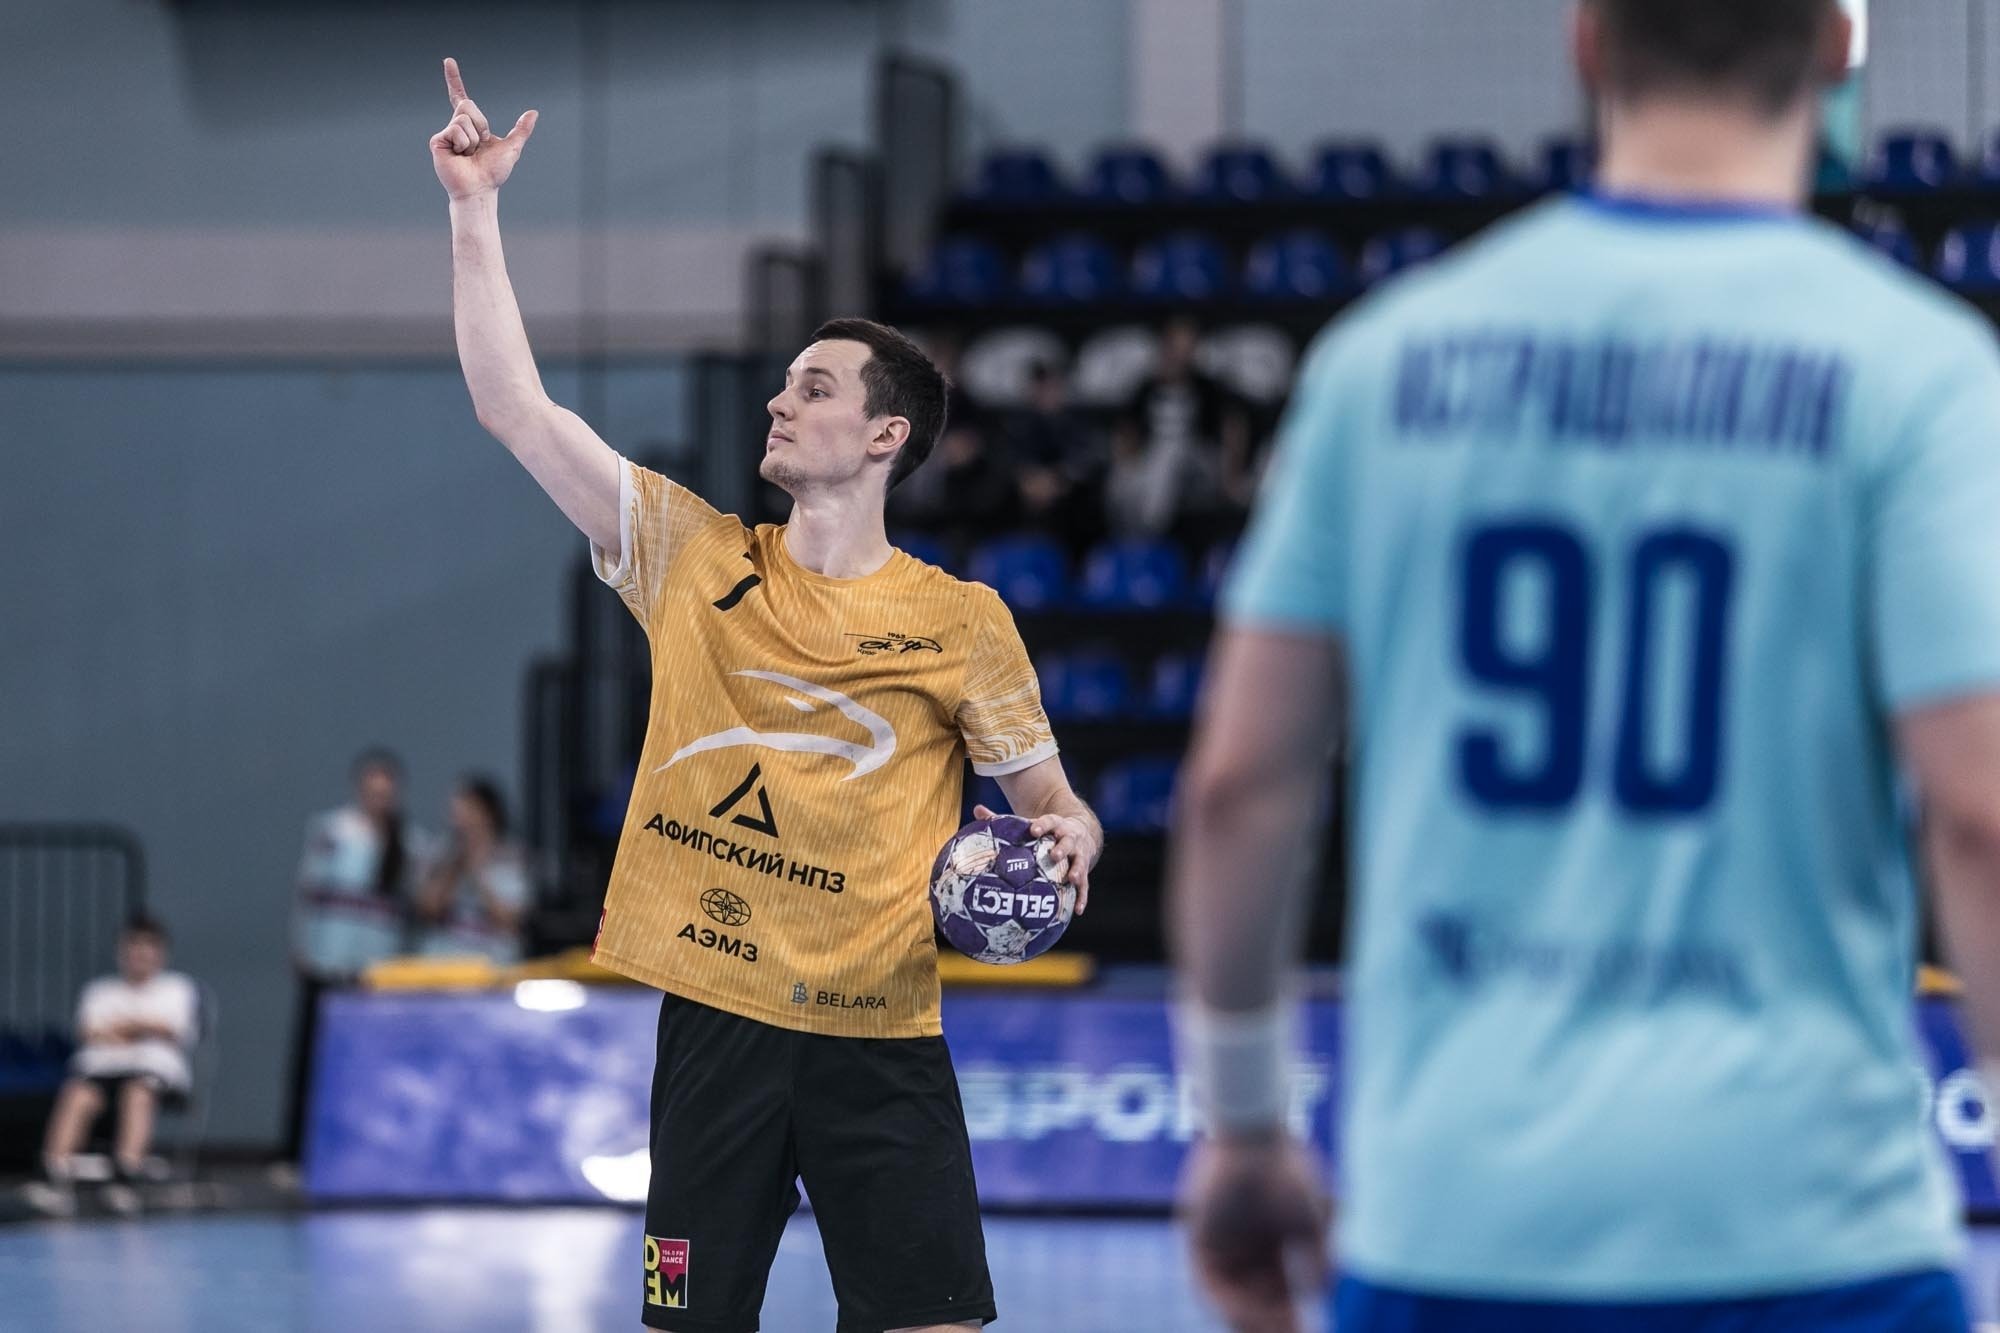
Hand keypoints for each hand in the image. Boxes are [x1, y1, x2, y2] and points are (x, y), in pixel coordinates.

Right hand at [430, 58, 538, 200]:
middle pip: (468, 105)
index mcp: (470, 125)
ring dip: (474, 138)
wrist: (481, 189)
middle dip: (481, 124)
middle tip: (479, 146)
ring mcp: (446, 133)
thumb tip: (533, 112)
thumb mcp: (512, 147)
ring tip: (469, 154)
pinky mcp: (437, 141)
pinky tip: (460, 156)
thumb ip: (521, 130)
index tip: (448, 60)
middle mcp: (456, 126)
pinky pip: (456, 130)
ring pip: (463, 118)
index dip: (454, 79)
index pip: (460, 97)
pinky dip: (464, 144)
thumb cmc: (493, 172)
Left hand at [972, 804, 1097, 913]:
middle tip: (1053, 856)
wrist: (1080, 832)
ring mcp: (1079, 854)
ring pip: (1080, 861)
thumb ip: (1006, 819)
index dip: (1042, 826)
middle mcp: (1070, 838)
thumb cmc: (1048, 831)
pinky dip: (1082, 897)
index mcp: (1056, 825)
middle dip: (1062, 848)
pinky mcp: (1085, 869)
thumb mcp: (1033, 822)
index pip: (1049, 821)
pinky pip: (1085, 885)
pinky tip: (1077, 910)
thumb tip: (977, 809)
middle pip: (1068, 841)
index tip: (1033, 830)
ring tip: (1071, 880)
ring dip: (1077, 870)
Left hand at [1179, 1134, 1331, 1332]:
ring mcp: (1219, 1244)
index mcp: (1270, 1242)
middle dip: (1272, 1325)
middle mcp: (1243, 1247)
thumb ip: (1318, 1260)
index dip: (1289, 1318)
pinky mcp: (1197, 1239)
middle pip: (1255, 1301)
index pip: (1278, 1292)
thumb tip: (1320, 1295)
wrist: (1254, 1137)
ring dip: (1252, 1321)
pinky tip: (1251, 1315)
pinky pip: (1209, 1283)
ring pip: (1232, 1297)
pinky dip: (1230, 1302)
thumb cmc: (1287, 1171)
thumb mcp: (1311, 1223)